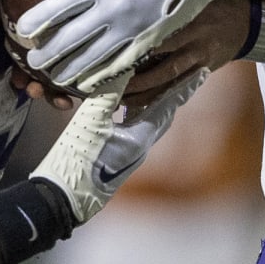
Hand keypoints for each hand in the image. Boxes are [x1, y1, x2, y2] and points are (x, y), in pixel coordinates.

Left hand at [15, 0, 223, 94]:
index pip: (60, 6)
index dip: (37, 20)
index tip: (22, 29)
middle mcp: (113, 8)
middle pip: (71, 38)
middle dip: (48, 54)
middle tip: (34, 62)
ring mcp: (131, 28)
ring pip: (93, 57)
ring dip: (70, 70)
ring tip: (54, 76)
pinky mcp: (147, 41)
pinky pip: (120, 65)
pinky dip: (100, 76)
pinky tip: (86, 83)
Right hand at [30, 68, 207, 222]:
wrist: (62, 198)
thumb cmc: (77, 161)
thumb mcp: (90, 122)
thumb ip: (108, 93)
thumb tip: (124, 65)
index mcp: (140, 138)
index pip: (168, 106)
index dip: (184, 86)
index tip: (202, 71)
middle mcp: (140, 147)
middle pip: (164, 114)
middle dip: (175, 93)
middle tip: (186, 73)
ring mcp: (128, 154)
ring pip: (148, 122)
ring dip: (155, 101)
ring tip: (159, 83)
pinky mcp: (115, 157)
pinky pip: (133, 128)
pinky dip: (135, 112)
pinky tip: (124, 105)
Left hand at [120, 0, 251, 108]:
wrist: (246, 23)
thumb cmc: (214, 7)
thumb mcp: (194, 0)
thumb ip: (169, 8)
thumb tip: (134, 9)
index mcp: (191, 26)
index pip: (160, 41)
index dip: (137, 51)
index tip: (113, 58)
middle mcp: (194, 48)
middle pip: (163, 70)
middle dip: (137, 81)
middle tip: (111, 86)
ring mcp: (198, 64)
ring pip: (168, 84)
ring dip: (143, 94)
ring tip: (119, 99)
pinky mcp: (201, 74)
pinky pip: (176, 88)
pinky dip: (157, 97)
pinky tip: (138, 102)